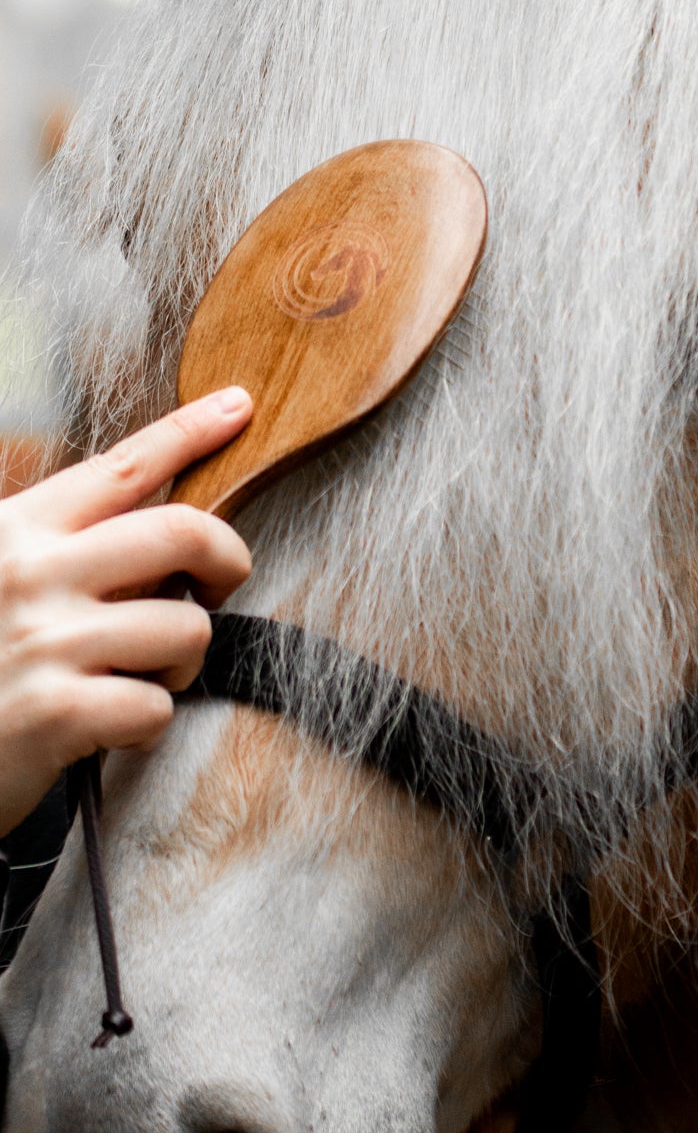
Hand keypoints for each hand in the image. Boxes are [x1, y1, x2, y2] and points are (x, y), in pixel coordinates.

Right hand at [0, 390, 253, 835]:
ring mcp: (43, 640)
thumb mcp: (2, 580)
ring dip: (181, 662)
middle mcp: (30, 573)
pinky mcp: (54, 711)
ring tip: (138, 676)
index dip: (189, 431)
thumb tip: (164, 538)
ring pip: (185, 627)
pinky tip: (109, 727)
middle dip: (227, 557)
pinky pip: (156, 706)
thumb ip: (66, 552)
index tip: (238, 405)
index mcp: (17, 531)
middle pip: (180, 532)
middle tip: (222, 583)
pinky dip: (147, 725)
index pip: (121, 468)